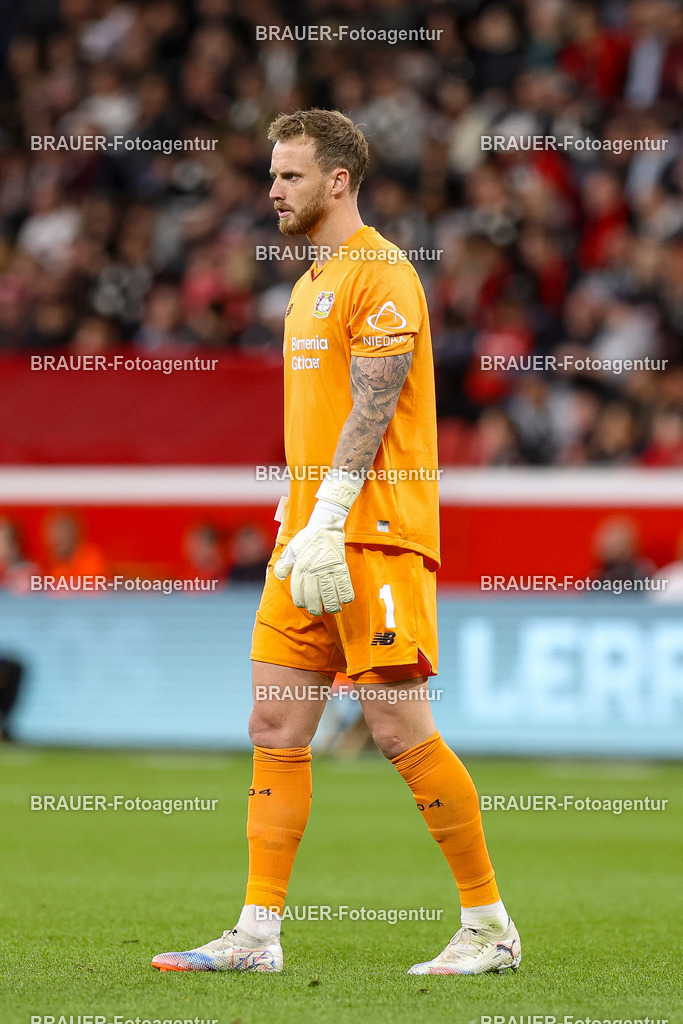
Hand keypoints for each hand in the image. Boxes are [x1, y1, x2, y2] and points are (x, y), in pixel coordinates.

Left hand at [273, 500, 353, 614]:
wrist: (325, 525)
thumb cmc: (307, 538)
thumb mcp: (291, 549)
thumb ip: (284, 564)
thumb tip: (281, 577)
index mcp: (300, 566)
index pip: (298, 589)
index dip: (299, 600)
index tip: (302, 605)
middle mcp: (314, 569)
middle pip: (313, 594)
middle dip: (314, 606)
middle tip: (316, 611)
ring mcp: (328, 568)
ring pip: (329, 593)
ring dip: (331, 605)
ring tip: (333, 609)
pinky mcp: (341, 566)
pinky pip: (345, 584)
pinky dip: (346, 594)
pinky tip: (345, 600)